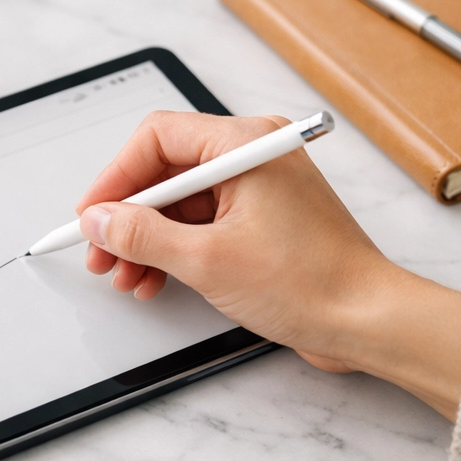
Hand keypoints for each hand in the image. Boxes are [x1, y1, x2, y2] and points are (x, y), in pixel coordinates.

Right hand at [75, 111, 460, 418]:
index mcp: (245, 144)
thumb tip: (101, 221)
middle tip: (101, 252)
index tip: (93, 214)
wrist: (368, 322)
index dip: (116, 177)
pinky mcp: (260, 218)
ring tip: (125, 275)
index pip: (158, 138)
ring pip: (179, 202)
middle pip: (165, 171)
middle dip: (128, 216)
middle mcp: (251, 156)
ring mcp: (257, 187)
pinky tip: (154, 278)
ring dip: (146, 239)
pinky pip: (201, 222)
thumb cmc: (313, 283)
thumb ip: (143, 235)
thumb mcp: (207, 259)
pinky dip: (173, 249)